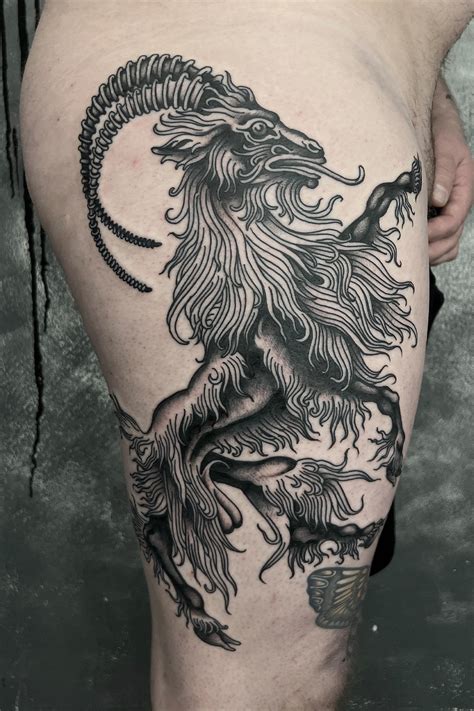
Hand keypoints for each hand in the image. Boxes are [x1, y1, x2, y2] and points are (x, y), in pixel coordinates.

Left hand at [428, 76, 472, 265]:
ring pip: (449, 245)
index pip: (453, 220)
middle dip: (433, 250)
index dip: (435, 232)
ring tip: (411, 259)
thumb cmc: (443, 135)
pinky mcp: (442, 215)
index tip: (415, 237)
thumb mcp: (446, 148)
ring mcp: (451, 212)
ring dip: (433, 255)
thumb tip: (438, 200)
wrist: (441, 127)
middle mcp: (459, 204)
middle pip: (452, 239)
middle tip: (409, 256)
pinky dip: (433, 251)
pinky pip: (444, 242)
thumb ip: (443, 173)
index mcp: (464, 190)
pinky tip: (416, 252)